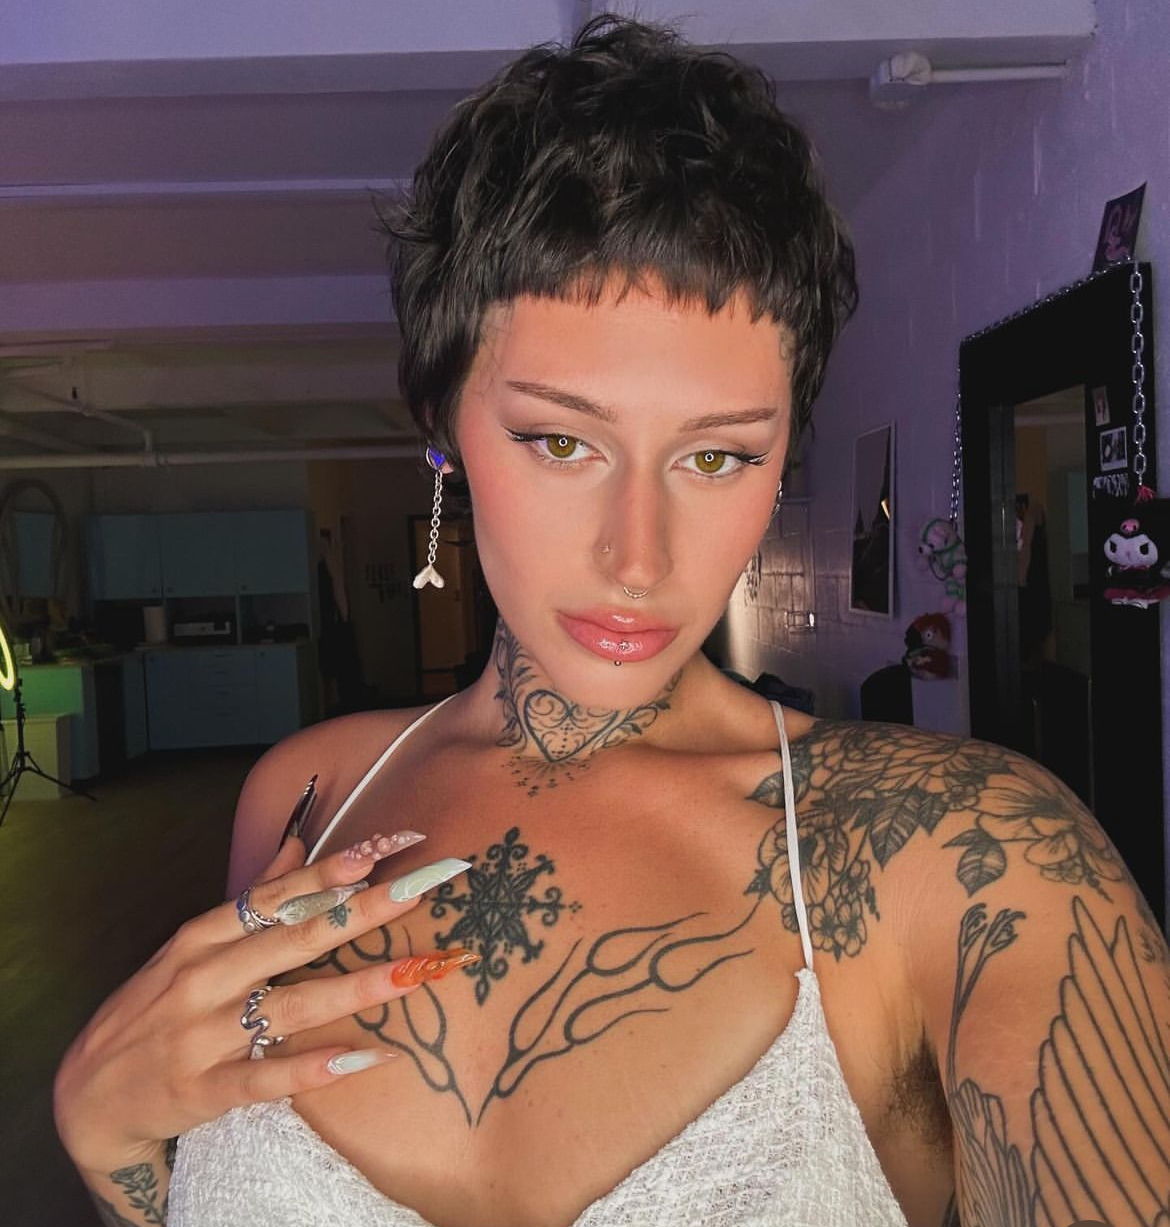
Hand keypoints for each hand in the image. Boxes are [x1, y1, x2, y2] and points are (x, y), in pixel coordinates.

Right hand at [54, 832, 468, 1176]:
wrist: (87, 1094)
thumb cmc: (153, 1008)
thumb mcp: (191, 944)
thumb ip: (252, 896)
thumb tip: (298, 841)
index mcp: (203, 936)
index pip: (279, 894)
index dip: (334, 869)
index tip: (387, 847)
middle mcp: (206, 978)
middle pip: (296, 938)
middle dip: (364, 911)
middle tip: (422, 890)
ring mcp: (205, 1035)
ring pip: (293, 1004)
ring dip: (358, 987)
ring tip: (415, 972)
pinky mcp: (205, 1089)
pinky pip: (269, 1076)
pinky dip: (317, 1067)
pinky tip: (367, 1057)